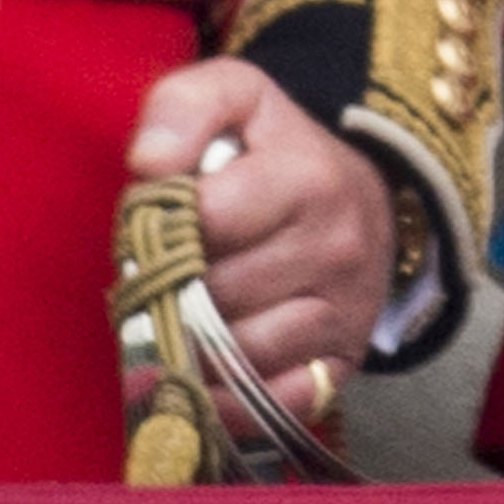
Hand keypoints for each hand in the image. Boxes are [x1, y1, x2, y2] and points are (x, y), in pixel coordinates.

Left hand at [128, 58, 392, 419]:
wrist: (358, 196)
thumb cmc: (275, 148)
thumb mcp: (234, 96)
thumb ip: (181, 108)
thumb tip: (146, 165)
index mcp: (306, 177)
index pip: (208, 220)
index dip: (162, 228)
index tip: (152, 225)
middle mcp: (336, 247)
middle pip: (218, 295)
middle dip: (171, 291)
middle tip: (155, 279)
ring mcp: (345, 311)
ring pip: (241, 356)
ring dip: (194, 346)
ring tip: (177, 318)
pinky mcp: (344, 362)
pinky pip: (274, 406)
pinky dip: (230, 401)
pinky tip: (206, 374)